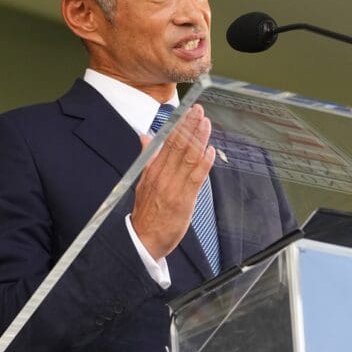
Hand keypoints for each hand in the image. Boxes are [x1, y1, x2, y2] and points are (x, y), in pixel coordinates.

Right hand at [131, 104, 214, 259]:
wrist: (143, 240)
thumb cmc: (147, 212)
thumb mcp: (142, 181)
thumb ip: (148, 157)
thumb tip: (145, 136)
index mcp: (153, 170)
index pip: (167, 141)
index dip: (179, 125)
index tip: (187, 111)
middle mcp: (163, 176)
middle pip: (178, 146)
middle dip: (190, 126)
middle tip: (199, 110)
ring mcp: (173, 188)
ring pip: (187, 158)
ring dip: (198, 140)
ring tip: (206, 124)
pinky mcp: (183, 200)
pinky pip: (195, 179)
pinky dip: (203, 164)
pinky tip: (210, 151)